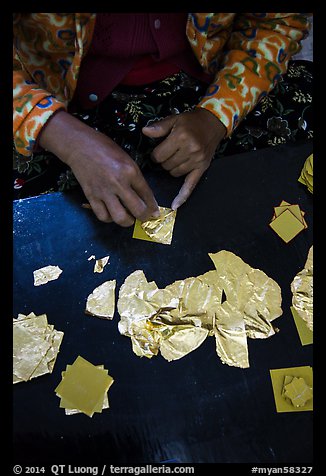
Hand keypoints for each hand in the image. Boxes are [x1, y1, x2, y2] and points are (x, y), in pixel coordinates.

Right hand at [39, 111, 159, 226]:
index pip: (147, 195)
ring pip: (120, 217)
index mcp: (130, 171)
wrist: (80, 145)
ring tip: (128, 218)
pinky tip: (112, 214)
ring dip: (127, 221)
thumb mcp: (127, 159)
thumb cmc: (106, 149)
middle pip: (138, 210)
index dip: (153, 207)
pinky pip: (103, 216)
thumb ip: (135, 178)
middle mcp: (119, 183)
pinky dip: (109, 218)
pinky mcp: (91, 196)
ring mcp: (104, 191)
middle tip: (144, 218)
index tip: (155, 213)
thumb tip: (143, 197)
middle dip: (144, 217)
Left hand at [142, 108, 225, 209]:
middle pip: (166, 166)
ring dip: (172, 169)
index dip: (156, 154)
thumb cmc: (191, 121)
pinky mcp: (202, 169)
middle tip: (169, 152)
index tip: (159, 150)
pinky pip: (190, 186)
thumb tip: (144, 131)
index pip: (159, 155)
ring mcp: (196, 161)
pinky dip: (182, 197)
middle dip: (164, 161)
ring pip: (174, 174)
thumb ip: (159, 127)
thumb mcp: (174, 119)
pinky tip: (175, 206)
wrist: (213, 123)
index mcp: (181, 137)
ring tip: (177, 158)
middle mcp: (190, 150)